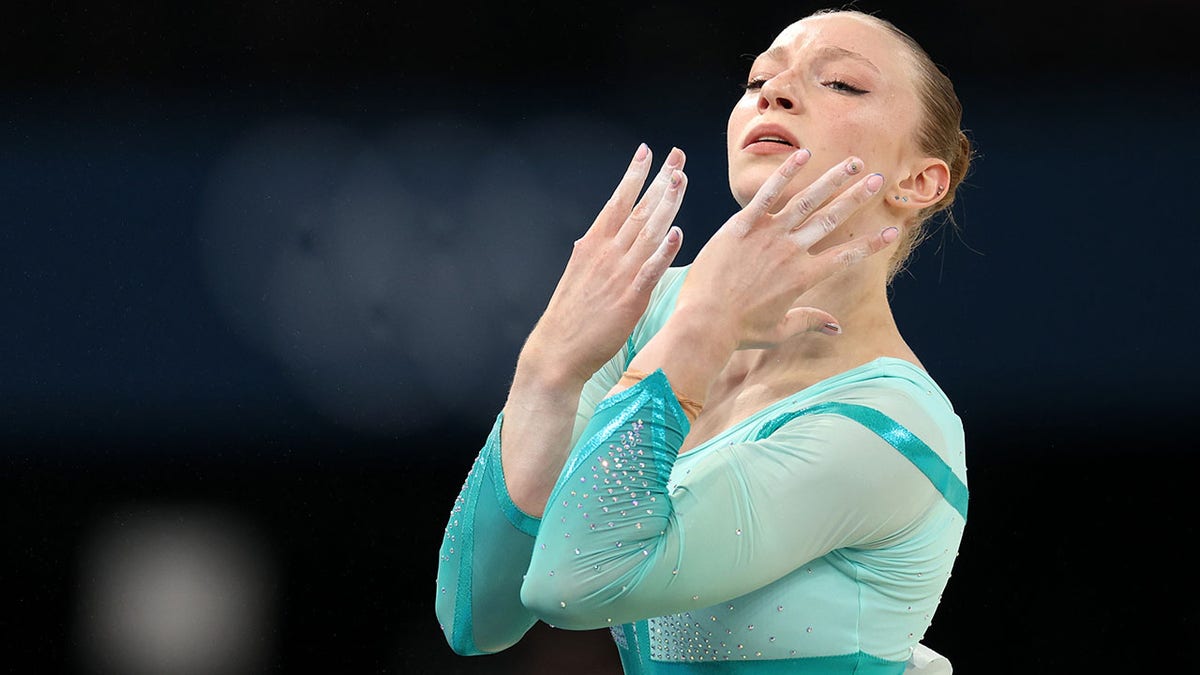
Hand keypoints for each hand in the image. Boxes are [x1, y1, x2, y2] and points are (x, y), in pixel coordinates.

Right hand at [518, 144, 688, 387]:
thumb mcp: (577, 274)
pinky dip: (664, 251)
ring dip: (666, 205)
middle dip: (659, 180)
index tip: (646, 152)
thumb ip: (592, 255)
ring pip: (647, 232)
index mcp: (592, 245)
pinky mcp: (630, 299)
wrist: (557, 351)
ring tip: (681, 180)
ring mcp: (618, 274)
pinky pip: (650, 270)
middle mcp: (605, 253)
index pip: (617, 202)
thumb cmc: (570, 317)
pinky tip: (677, 233)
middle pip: (638, 210)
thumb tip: (593, 238)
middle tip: (676, 155)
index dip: (633, 175)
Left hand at [676, 150, 896, 348]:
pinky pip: (768, 194)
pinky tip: (805, 155)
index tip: (892, 230)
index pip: (846, 256)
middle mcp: (791, 252)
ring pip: (807, 201)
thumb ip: (809, 321)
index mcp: (803, 277)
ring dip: (834, 180)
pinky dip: (786, 173)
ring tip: (855, 163)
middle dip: (858, 198)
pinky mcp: (742, 225)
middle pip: (832, 219)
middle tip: (880, 179)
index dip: (871, 243)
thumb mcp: (779, 331)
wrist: (705, 321)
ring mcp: (768, 235)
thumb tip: (837, 328)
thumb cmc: (740, 331)